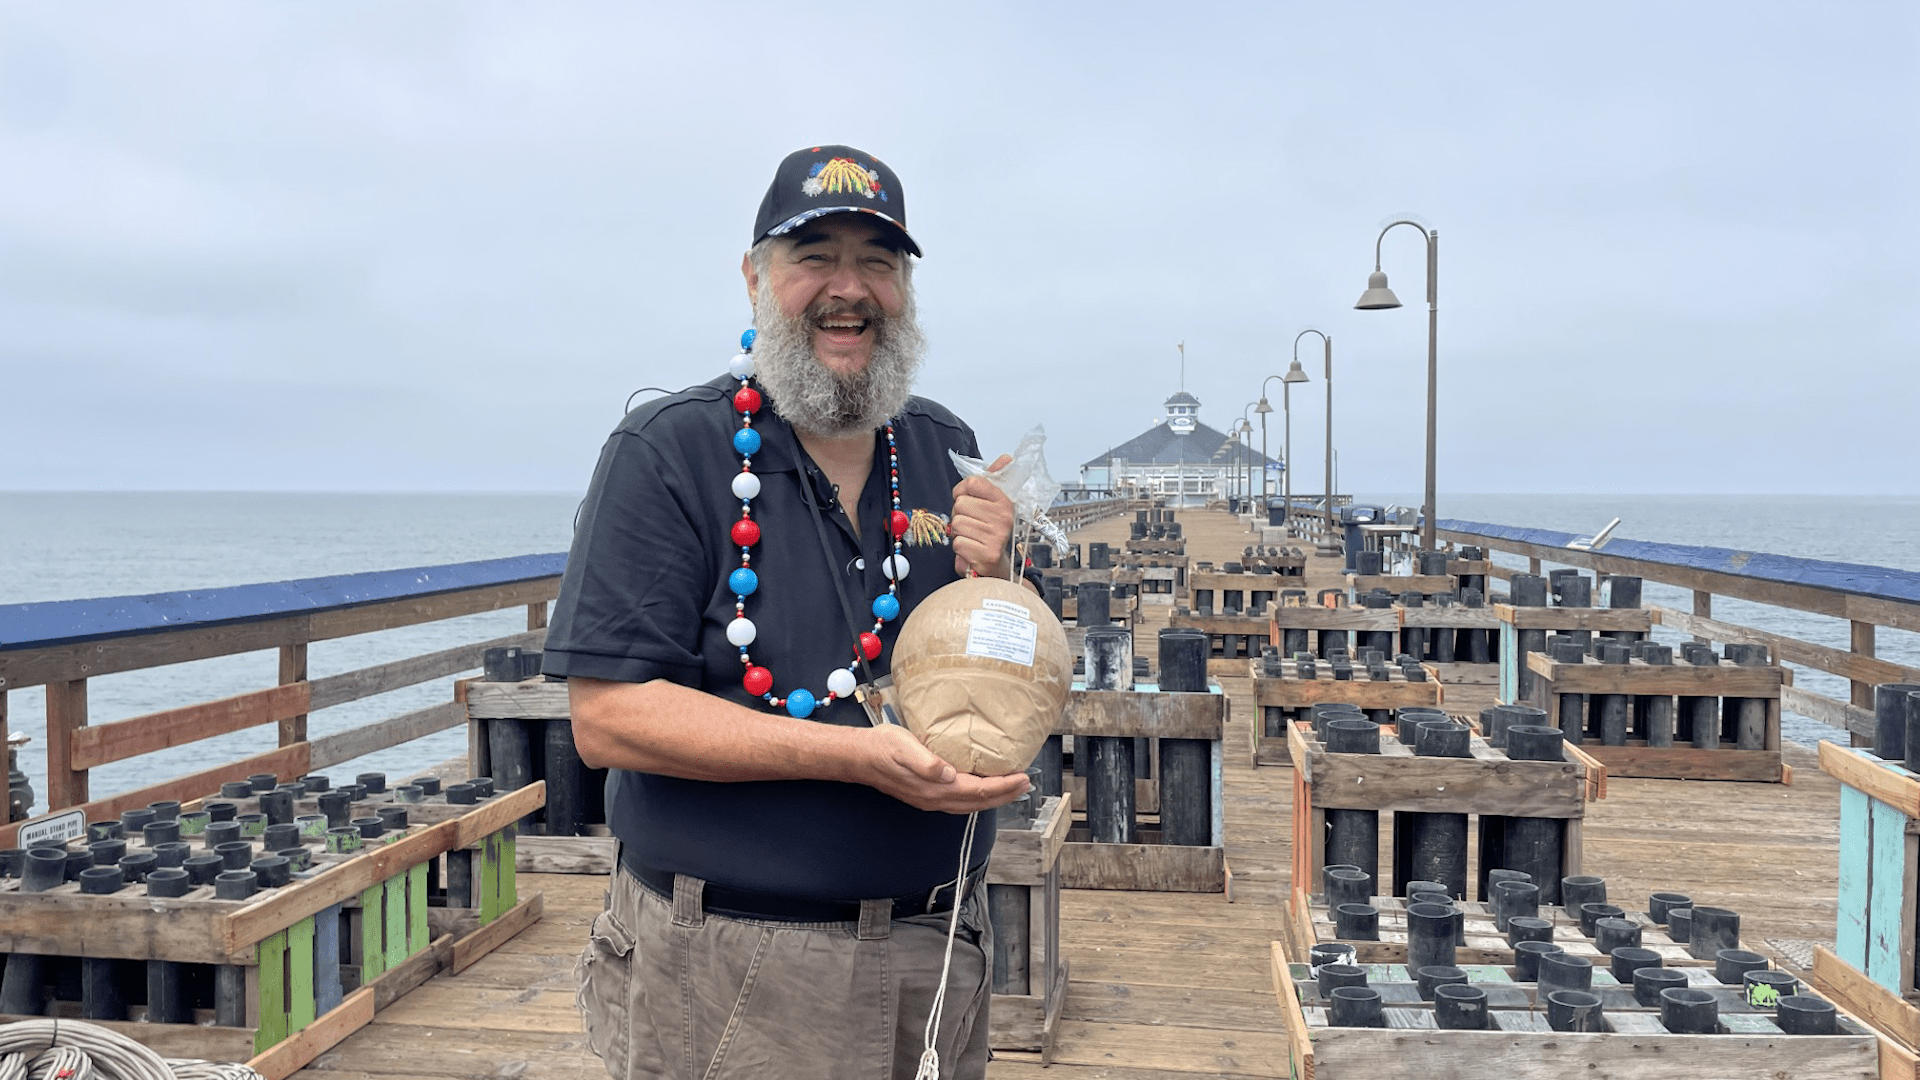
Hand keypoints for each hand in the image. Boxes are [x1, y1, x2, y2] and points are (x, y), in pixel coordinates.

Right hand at [856, 723, 1031, 812]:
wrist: (860, 757)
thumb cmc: (882, 748)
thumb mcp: (904, 747)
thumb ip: (926, 762)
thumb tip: (946, 773)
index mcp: (934, 788)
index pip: (978, 791)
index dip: (1003, 787)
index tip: (1022, 778)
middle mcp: (935, 798)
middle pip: (978, 802)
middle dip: (1005, 795)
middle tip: (1026, 784)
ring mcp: (931, 800)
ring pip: (970, 805)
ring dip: (994, 798)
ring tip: (1011, 789)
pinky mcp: (927, 795)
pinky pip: (960, 801)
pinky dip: (978, 797)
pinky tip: (982, 789)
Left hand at [950, 453, 1015, 577]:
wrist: (997, 567)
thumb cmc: (991, 532)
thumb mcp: (995, 504)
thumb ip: (994, 479)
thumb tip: (1007, 458)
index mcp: (1005, 501)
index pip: (972, 483)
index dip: (962, 491)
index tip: (968, 500)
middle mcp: (1003, 518)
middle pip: (960, 504)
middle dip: (960, 515)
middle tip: (972, 524)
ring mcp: (996, 537)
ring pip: (956, 524)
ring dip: (959, 533)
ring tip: (972, 537)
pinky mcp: (986, 554)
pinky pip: (957, 543)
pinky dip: (960, 548)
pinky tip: (972, 549)